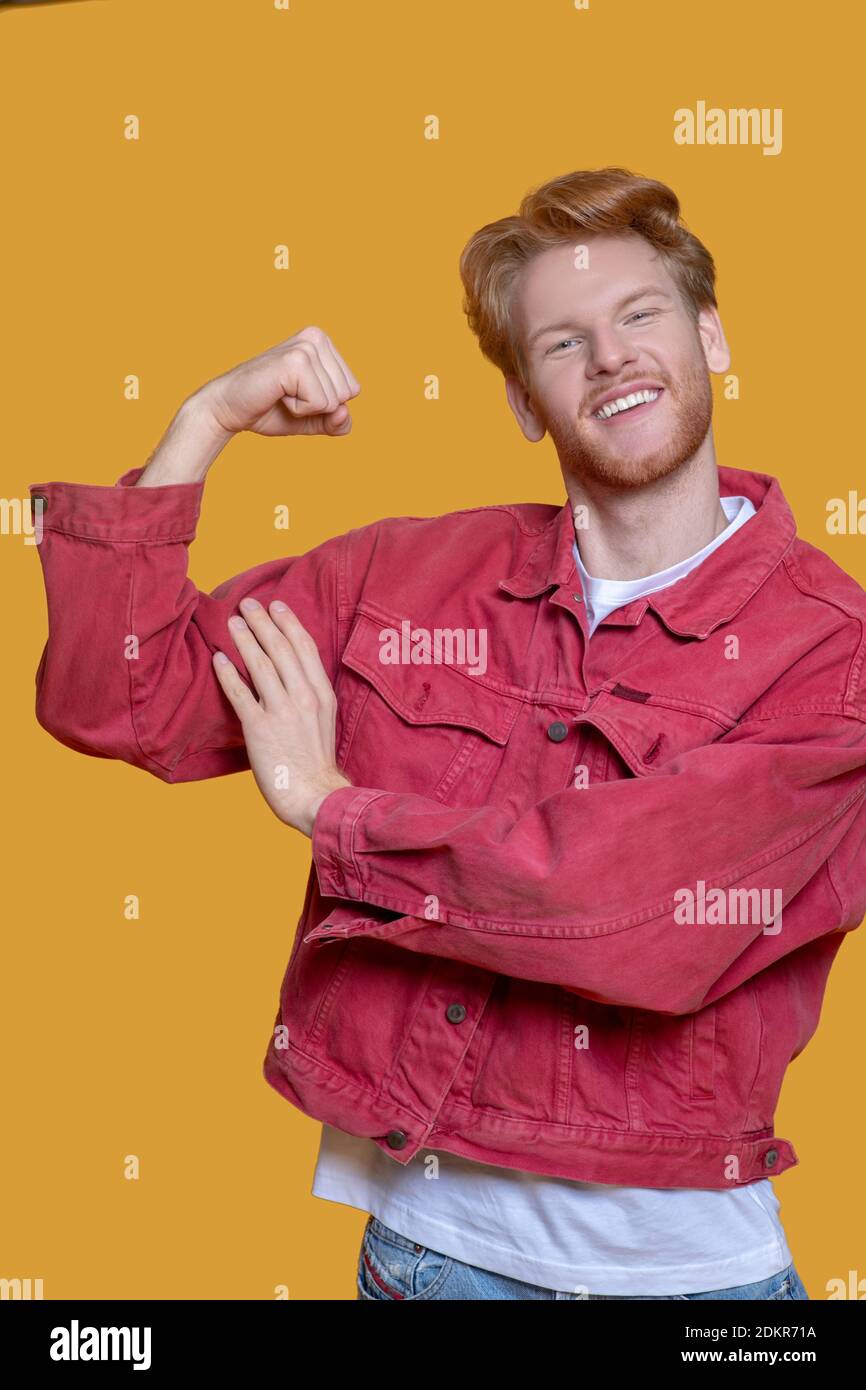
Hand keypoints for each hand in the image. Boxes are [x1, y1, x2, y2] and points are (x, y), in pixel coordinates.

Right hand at [194, 325, 360, 438]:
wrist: (228, 409)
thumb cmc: (270, 409)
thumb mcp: (313, 419)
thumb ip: (338, 422)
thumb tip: (343, 411)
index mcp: (323, 343)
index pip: (353, 390)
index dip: (326, 405)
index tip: (296, 393)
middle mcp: (316, 337)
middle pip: (347, 394)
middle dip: (318, 407)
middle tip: (286, 395)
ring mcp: (306, 347)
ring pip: (334, 400)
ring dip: (306, 408)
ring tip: (281, 393)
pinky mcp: (295, 362)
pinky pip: (320, 404)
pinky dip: (298, 410)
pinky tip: (277, 394)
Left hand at [212, 597, 351, 835]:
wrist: (314, 795)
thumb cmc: (317, 762)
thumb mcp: (325, 720)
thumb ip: (312, 694)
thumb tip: (295, 671)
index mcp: (321, 694)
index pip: (304, 648)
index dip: (289, 623)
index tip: (276, 606)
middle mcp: (303, 697)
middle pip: (281, 649)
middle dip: (263, 622)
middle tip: (247, 604)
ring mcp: (282, 712)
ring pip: (260, 665)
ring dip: (245, 640)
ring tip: (233, 622)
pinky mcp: (260, 728)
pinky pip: (240, 694)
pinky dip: (228, 673)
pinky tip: (219, 658)